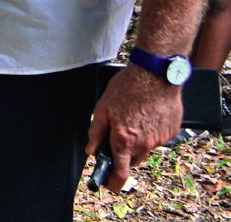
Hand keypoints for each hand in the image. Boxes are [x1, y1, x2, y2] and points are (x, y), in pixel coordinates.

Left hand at [85, 65, 182, 191]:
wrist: (155, 75)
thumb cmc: (127, 89)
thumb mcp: (102, 108)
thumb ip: (96, 132)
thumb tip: (90, 149)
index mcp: (124, 140)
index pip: (120, 172)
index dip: (113, 182)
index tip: (108, 185)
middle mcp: (144, 144)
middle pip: (132, 161)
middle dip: (123, 155)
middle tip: (117, 136)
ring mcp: (160, 139)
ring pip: (145, 149)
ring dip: (137, 141)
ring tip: (133, 117)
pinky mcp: (171, 132)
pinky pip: (158, 138)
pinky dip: (150, 131)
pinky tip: (146, 114)